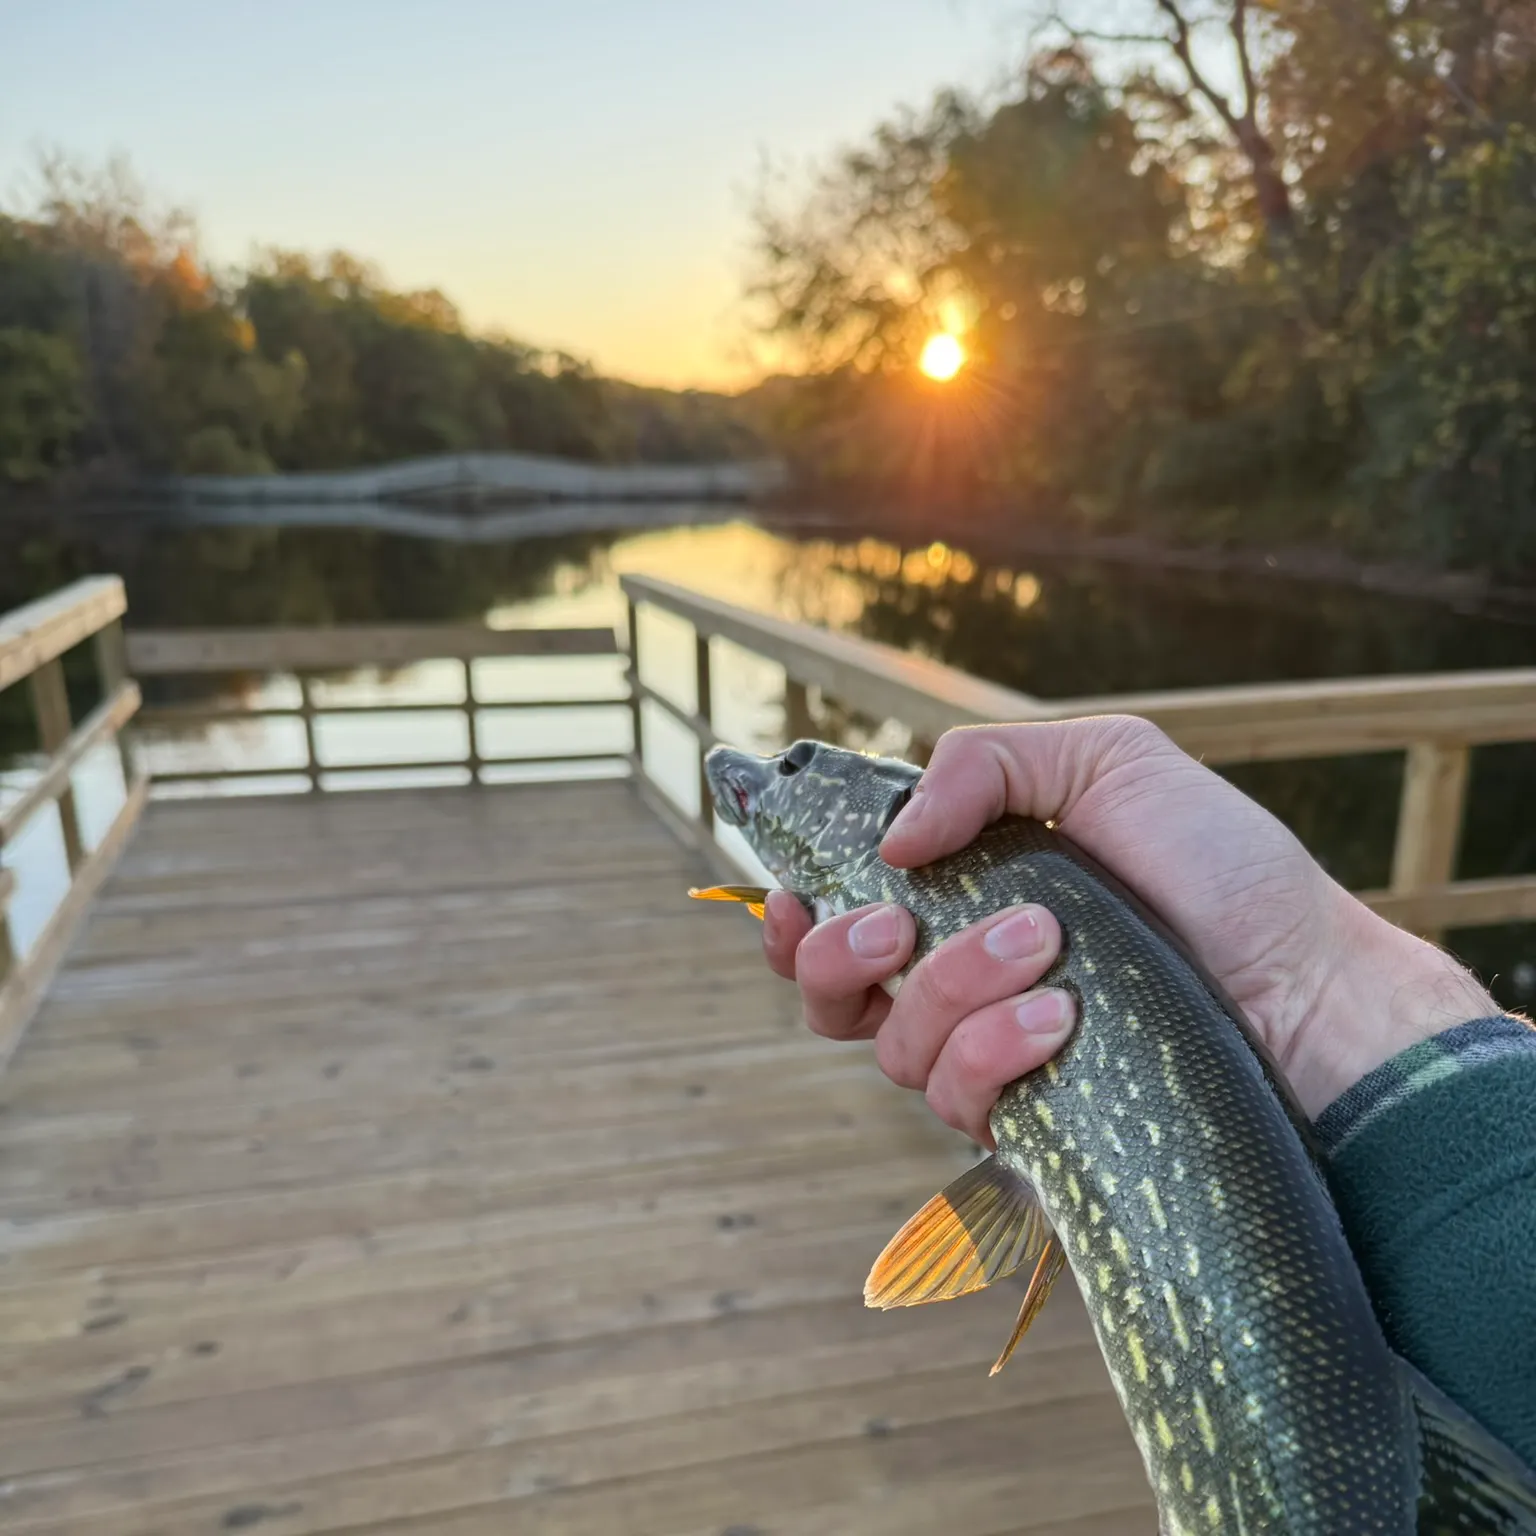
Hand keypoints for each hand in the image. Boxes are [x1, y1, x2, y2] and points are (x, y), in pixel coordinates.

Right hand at [764, 716, 1495, 1138]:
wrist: (1310, 983)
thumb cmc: (1220, 868)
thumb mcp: (1108, 764)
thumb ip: (984, 765)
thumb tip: (891, 842)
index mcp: (964, 896)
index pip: (839, 919)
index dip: (793, 916)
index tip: (794, 893)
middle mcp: (961, 982)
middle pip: (829, 998)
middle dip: (839, 956)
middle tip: (901, 924)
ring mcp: (992, 1058)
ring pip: (894, 1048)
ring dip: (953, 988)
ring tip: (1045, 947)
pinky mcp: (1030, 1123)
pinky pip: (959, 1102)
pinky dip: (994, 1052)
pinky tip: (1059, 1019)